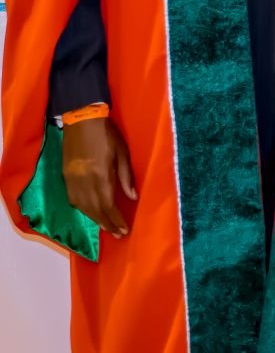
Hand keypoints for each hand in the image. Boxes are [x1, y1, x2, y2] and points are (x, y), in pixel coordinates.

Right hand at [62, 117, 135, 237]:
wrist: (82, 119)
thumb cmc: (107, 133)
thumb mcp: (122, 152)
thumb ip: (126, 176)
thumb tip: (132, 197)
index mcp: (99, 175)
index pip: (107, 205)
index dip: (115, 220)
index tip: (124, 230)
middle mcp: (83, 181)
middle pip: (94, 209)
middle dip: (107, 223)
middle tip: (117, 234)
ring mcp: (72, 179)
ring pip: (82, 206)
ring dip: (95, 218)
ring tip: (107, 227)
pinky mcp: (65, 176)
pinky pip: (73, 199)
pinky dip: (83, 208)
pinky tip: (91, 212)